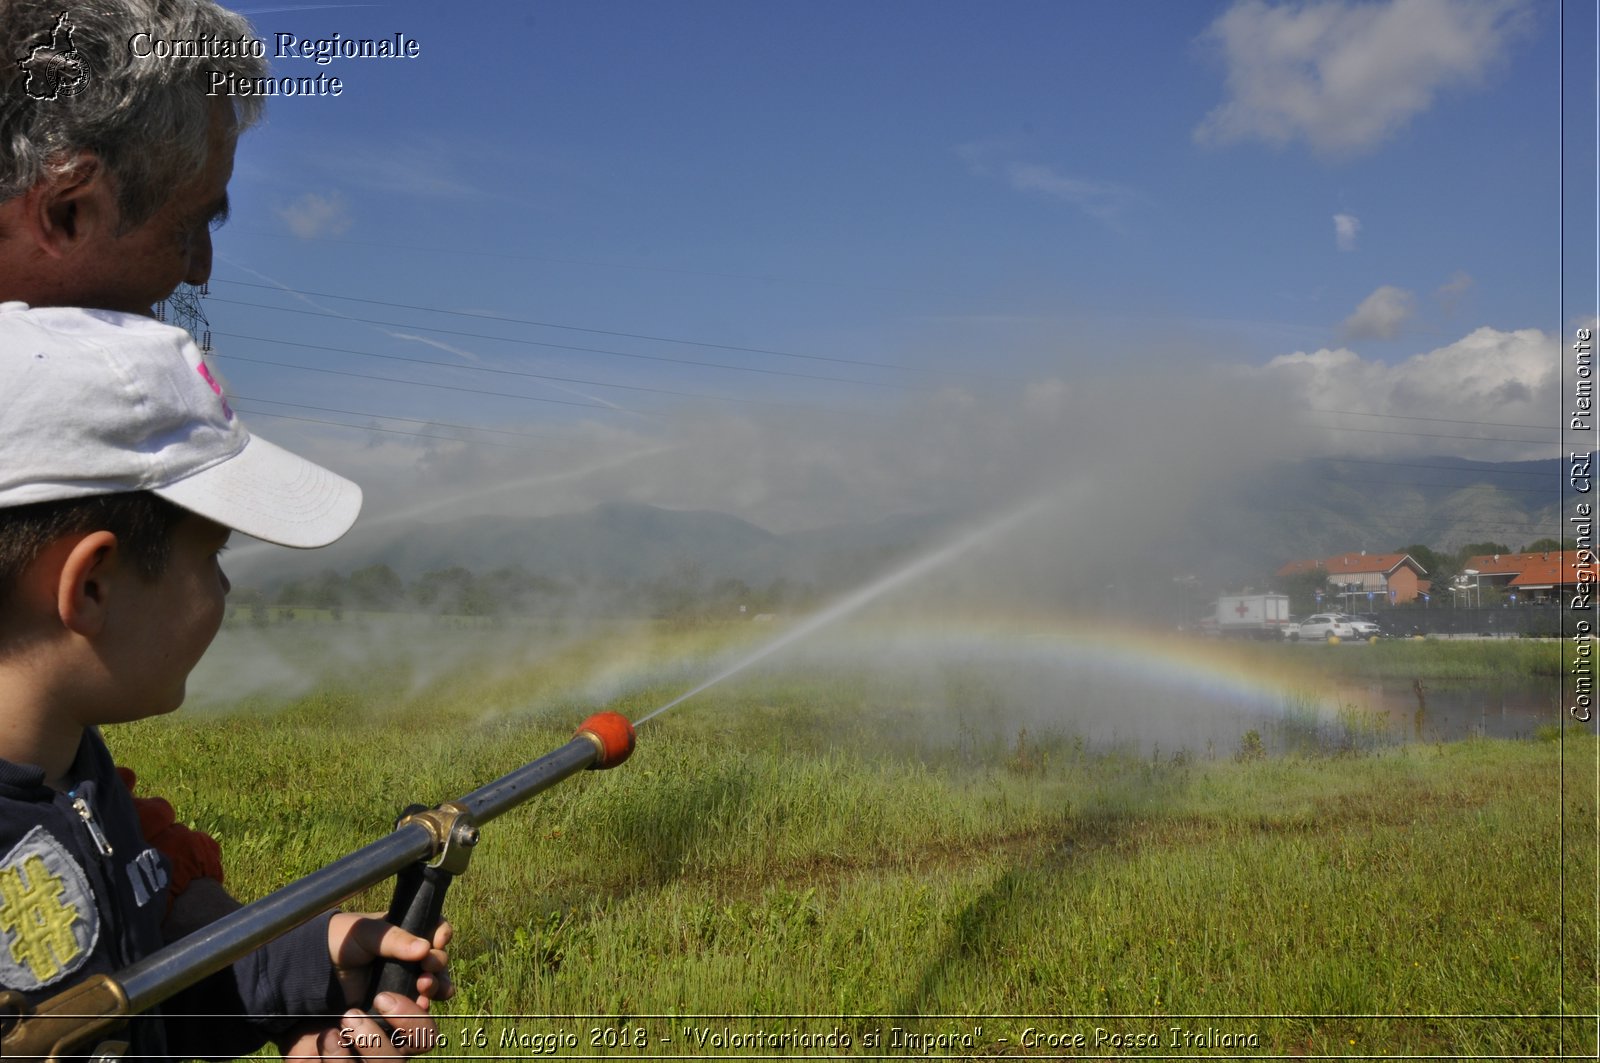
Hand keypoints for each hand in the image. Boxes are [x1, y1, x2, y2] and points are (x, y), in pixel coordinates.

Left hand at [276, 915, 453, 1057]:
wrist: (291, 973)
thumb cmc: (335, 945)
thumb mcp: (363, 933)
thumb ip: (395, 938)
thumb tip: (425, 948)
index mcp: (408, 976)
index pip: (440, 983)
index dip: (440, 977)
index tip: (427, 966)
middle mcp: (399, 1011)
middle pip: (426, 1032)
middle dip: (413, 1018)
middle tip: (384, 998)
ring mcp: (379, 1038)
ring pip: (400, 1058)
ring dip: (379, 1040)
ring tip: (348, 1016)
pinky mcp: (356, 1055)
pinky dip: (346, 1055)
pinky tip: (329, 1035)